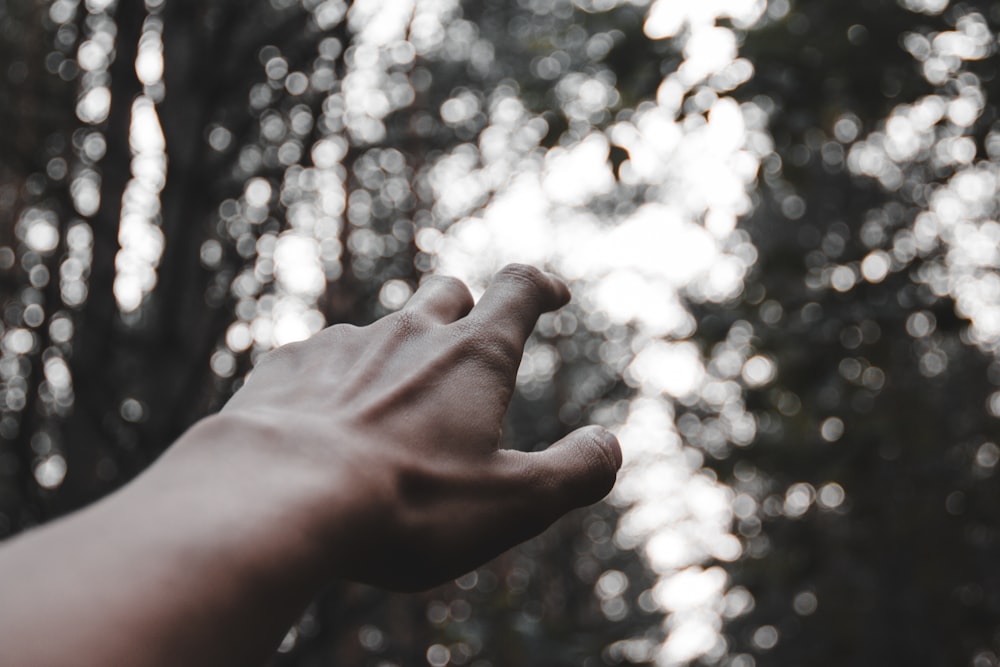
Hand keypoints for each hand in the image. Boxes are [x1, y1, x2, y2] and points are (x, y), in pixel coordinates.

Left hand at [217, 264, 621, 589]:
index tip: (551, 291)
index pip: (518, 289)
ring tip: (388, 413)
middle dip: (464, 308)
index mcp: (472, 356)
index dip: (539, 285)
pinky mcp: (285, 368)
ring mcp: (341, 346)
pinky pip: (317, 361)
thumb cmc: (406, 503)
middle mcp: (408, 333)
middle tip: (467, 343)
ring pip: (379, 330)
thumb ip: (574, 473)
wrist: (276, 496)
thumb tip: (610, 445)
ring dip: (394, 356)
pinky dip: (333, 383)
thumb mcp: (513, 503)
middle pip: (446, 292)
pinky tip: (324, 426)